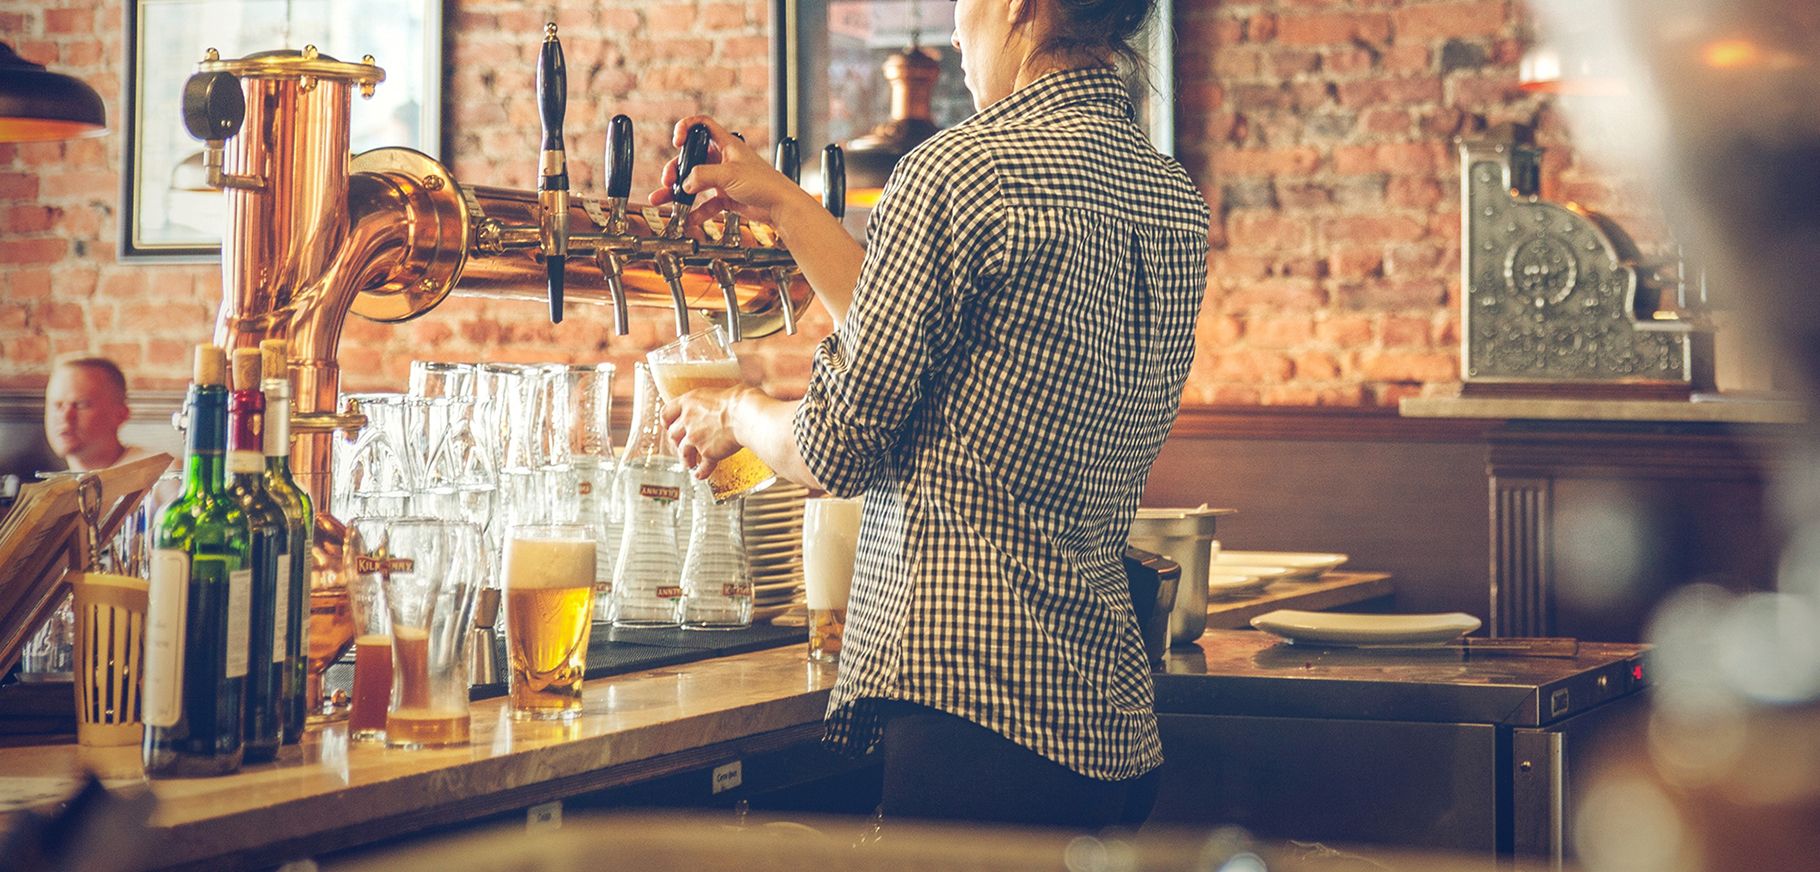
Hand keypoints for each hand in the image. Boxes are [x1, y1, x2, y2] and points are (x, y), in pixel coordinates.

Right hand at [647, 115, 817, 235]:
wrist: (781, 207)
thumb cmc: (765, 184)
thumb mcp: (729, 174)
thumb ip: (703, 176)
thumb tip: (684, 184)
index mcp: (726, 144)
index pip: (702, 125)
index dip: (687, 128)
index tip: (676, 141)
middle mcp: (724, 159)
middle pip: (692, 159)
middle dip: (676, 169)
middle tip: (668, 181)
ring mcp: (724, 179)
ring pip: (695, 183)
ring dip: (679, 192)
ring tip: (663, 199)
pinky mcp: (727, 197)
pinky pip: (706, 203)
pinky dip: (696, 211)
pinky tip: (687, 218)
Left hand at [660, 385, 749, 478]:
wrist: (746, 415)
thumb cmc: (740, 400)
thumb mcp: (719, 392)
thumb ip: (712, 401)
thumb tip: (724, 400)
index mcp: (689, 402)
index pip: (667, 413)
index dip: (666, 421)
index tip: (667, 426)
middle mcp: (688, 420)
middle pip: (673, 434)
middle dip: (676, 442)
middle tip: (681, 445)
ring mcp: (695, 438)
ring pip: (683, 452)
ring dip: (686, 459)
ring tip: (689, 463)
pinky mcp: (707, 452)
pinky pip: (702, 466)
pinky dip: (701, 472)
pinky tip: (701, 475)